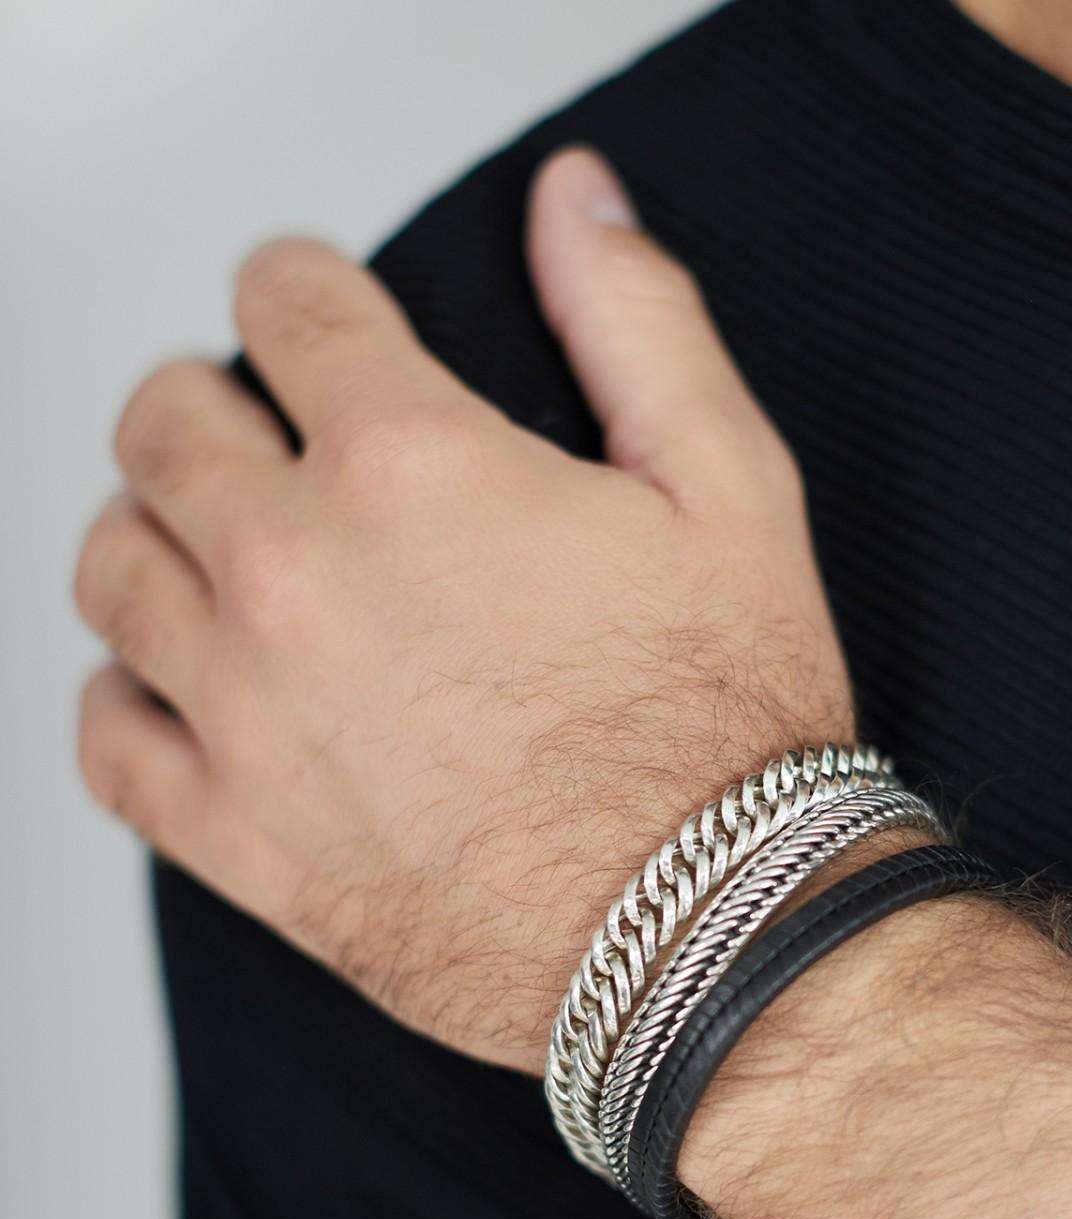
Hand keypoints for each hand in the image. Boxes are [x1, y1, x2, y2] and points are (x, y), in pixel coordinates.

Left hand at [74, 148, 853, 1072]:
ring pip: (113, 566)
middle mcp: (297, 575)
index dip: (302, 288)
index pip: (286, 307)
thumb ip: (639, 321)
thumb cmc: (728, 725)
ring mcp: (249, 713)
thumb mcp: (732, 487)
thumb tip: (576, 200)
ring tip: (225, 551)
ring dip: (157, 531)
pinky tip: (188, 687)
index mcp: (411, 468)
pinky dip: (127, 694)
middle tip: (268, 431)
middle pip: (163, 424)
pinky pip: (108, 740)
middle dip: (213, 399)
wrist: (710, 933)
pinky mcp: (241, 839)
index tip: (318, 312)